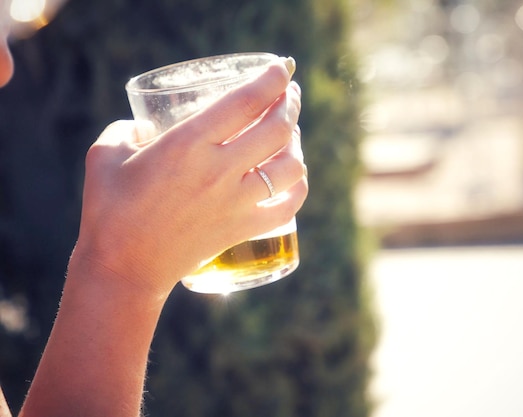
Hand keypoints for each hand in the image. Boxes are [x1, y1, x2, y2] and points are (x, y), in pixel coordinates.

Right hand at [70, 59, 306, 297]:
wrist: (124, 267)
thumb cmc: (110, 208)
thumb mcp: (106, 154)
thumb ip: (126, 129)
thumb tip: (146, 127)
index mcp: (188, 144)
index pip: (246, 102)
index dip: (271, 79)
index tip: (282, 67)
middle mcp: (220, 171)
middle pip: (276, 129)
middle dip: (289, 103)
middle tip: (288, 94)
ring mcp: (236, 203)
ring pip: (290, 166)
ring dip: (297, 143)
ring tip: (291, 133)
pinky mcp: (243, 229)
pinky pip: (289, 206)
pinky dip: (299, 187)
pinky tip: (295, 176)